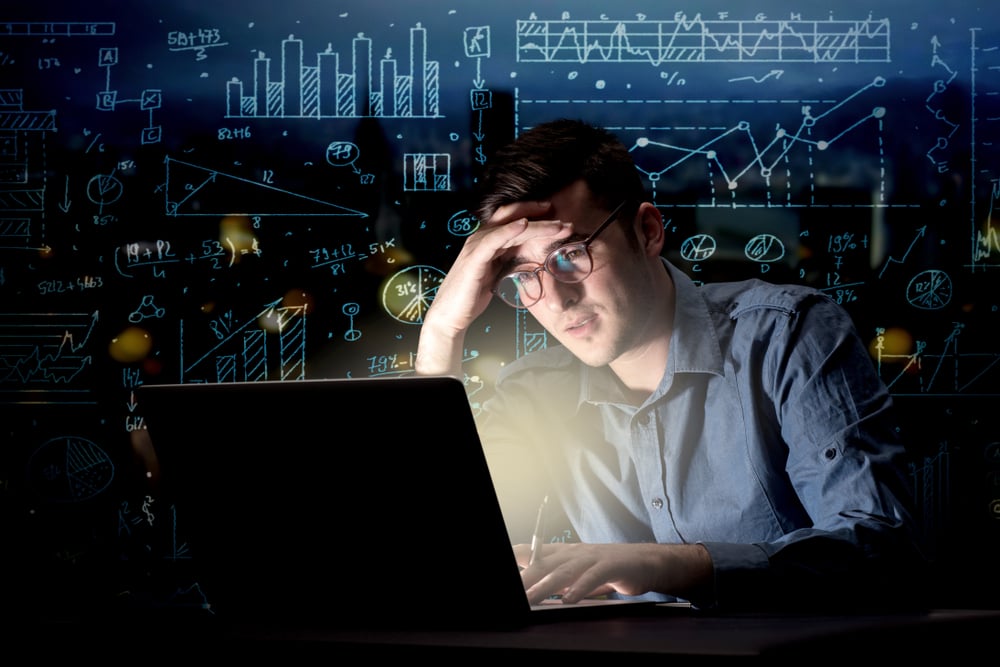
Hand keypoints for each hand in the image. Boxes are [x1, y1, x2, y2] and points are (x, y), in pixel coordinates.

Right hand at [415, 200, 571, 375]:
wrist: (450, 316)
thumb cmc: (472, 296)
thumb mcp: (496, 273)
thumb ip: (509, 260)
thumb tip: (531, 257)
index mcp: (487, 241)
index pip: (513, 219)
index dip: (535, 215)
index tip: (557, 217)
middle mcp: (481, 238)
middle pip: (514, 217)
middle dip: (540, 215)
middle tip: (564, 220)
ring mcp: (476, 246)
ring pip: (510, 226)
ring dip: (536, 224)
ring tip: (558, 226)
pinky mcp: (474, 258)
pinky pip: (494, 239)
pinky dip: (510, 230)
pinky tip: (525, 225)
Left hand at [514, 541, 712, 604]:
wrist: (646, 562)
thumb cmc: (608, 568)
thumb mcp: (578, 573)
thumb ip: (557, 579)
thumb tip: (535, 590)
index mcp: (564, 553)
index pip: (534, 552)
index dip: (517, 556)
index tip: (501, 564)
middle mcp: (575, 553)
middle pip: (544, 565)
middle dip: (525, 579)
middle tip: (511, 593)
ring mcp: (592, 558)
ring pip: (564, 571)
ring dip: (546, 586)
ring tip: (531, 599)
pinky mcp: (610, 566)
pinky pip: (593, 577)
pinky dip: (580, 588)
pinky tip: (569, 600)